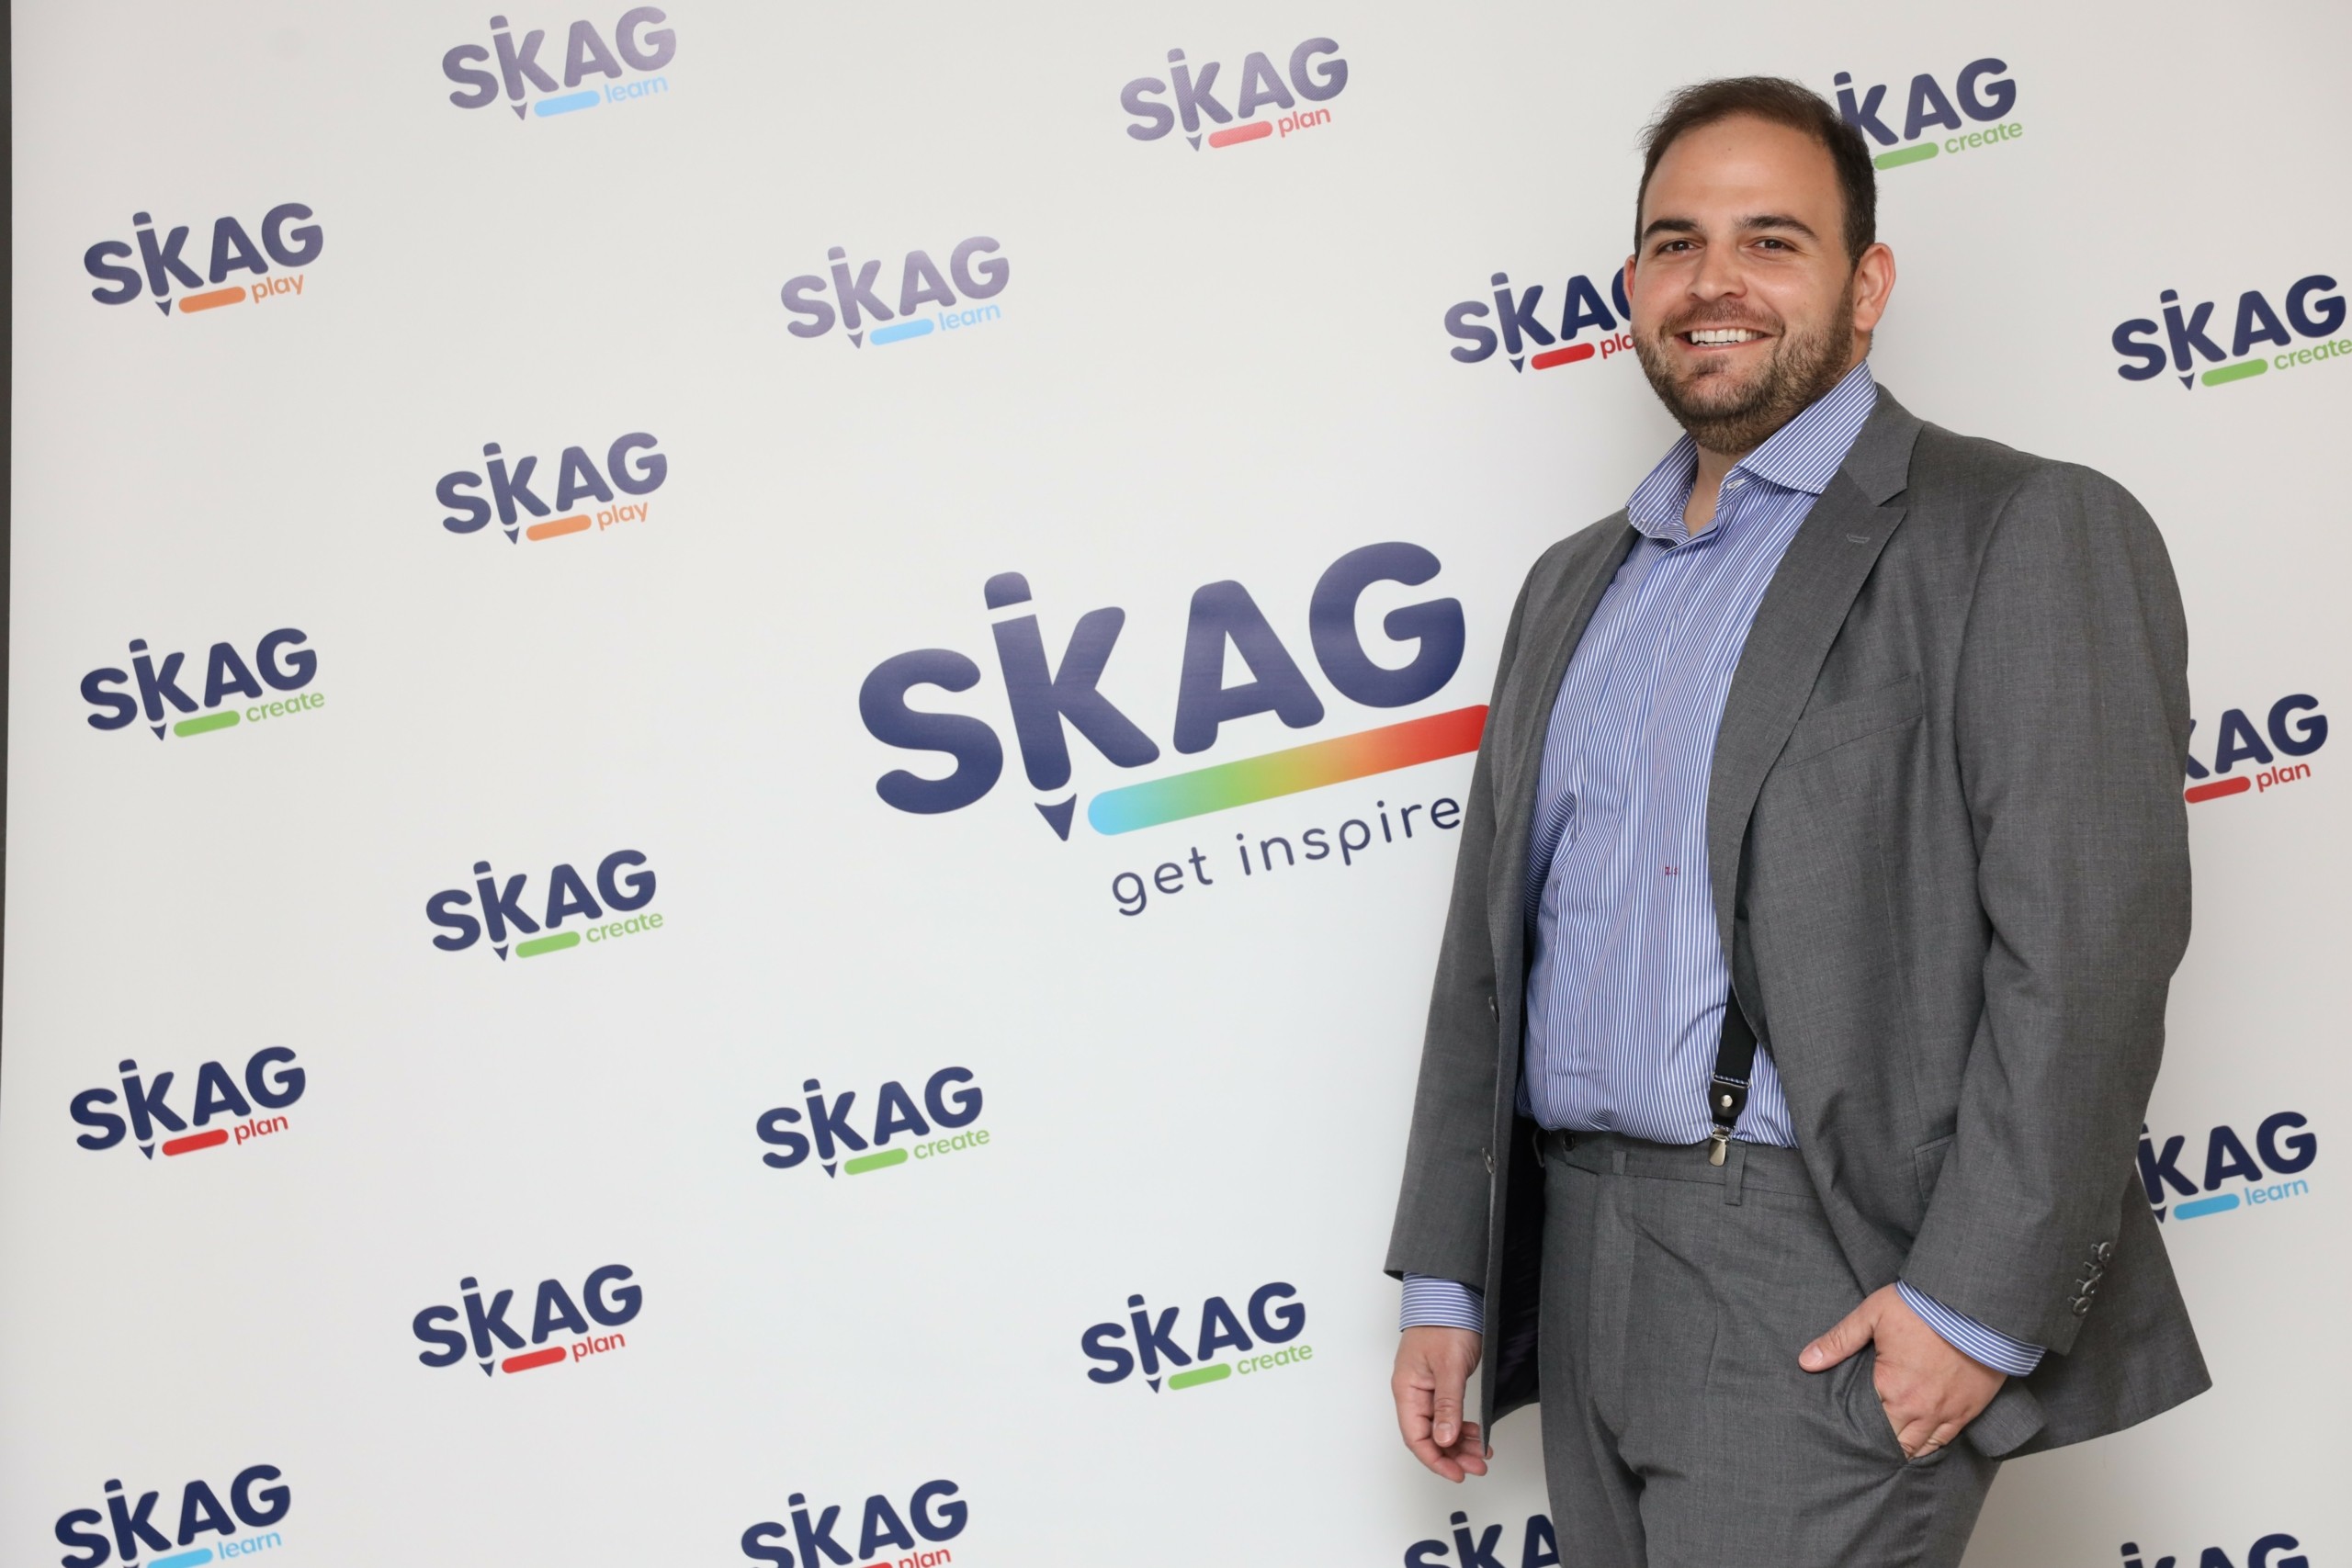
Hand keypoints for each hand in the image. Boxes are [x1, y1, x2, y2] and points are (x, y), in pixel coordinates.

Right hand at [1393, 1326, 1487, 1480]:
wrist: (1452, 1295)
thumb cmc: (1444, 1323)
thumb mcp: (1449, 1367)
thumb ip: (1447, 1405)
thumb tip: (1445, 1439)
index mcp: (1407, 1389)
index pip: (1415, 1437)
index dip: (1435, 1459)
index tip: (1457, 1473)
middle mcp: (1413, 1393)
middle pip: (1428, 1437)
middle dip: (1452, 1456)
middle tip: (1478, 1466)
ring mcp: (1426, 1389)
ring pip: (1439, 1428)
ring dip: (1459, 1444)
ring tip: (1481, 1454)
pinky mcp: (1440, 1384)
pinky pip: (1447, 1415)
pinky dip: (1462, 1428)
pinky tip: (1476, 1434)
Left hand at [1800, 1284, 2004, 1457]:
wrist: (1975, 1306)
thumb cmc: (1923, 1307)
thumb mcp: (1873, 1315)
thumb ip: (1839, 1341)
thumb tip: (1806, 1361)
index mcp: (1892, 1388)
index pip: (1866, 1425)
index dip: (1855, 1431)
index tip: (1845, 1435)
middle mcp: (1919, 1409)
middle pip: (1893, 1443)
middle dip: (1877, 1446)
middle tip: (1863, 1447)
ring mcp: (1946, 1413)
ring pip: (1920, 1449)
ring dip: (1903, 1449)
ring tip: (1887, 1451)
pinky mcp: (1968, 1411)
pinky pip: (1947, 1441)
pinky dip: (1931, 1446)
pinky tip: (1919, 1446)